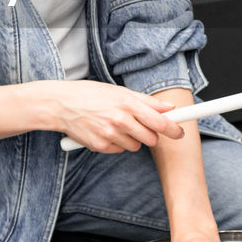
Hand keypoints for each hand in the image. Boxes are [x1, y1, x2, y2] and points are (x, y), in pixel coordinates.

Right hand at [45, 81, 184, 152]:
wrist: (61, 104)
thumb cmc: (90, 94)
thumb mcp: (119, 91)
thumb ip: (146, 101)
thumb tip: (169, 108)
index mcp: (127, 103)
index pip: (159, 122)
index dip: (173, 129)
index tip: (180, 133)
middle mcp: (120, 120)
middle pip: (151, 139)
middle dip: (151, 134)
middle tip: (142, 125)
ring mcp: (110, 135)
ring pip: (136, 146)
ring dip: (132, 138)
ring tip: (117, 124)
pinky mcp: (100, 146)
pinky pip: (120, 150)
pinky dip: (117, 143)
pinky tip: (106, 131)